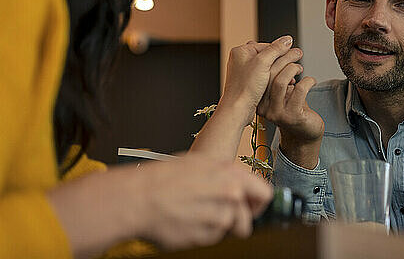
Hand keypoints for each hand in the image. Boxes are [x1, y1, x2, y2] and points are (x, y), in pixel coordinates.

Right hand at [140, 154, 272, 249]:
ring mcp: (219, 217)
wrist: (138, 198)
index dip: (257, 203)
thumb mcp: (199, 163)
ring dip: (215, 226)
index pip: (264, 193)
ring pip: (228, 229)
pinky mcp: (206, 236)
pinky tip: (186, 221)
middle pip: (247, 218)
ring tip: (194, 214)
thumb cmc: (162, 179)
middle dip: (236, 219)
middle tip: (217, 213)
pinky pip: (211, 239)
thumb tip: (237, 184)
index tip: (250, 207)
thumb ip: (224, 175)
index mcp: (230, 174)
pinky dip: (201, 233)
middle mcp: (230, 195)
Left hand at [218, 36, 293, 125]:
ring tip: (291, 77)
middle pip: (267, 56)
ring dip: (279, 71)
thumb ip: (276, 49)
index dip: (281, 50)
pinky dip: (273, 80)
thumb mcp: (263, 62)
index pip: (267, 45)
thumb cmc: (245, 87)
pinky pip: (264, 78)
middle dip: (281, 62)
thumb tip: (287, 39)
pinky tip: (282, 84)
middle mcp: (241, 60)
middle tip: (294, 65)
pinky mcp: (248, 84)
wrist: (237, 109)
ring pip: (266, 67)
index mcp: (241, 51)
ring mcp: (244, 73)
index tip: (293, 53)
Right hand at [256, 48, 323, 168]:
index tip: (282, 49)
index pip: (260, 74)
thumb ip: (279, 78)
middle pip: (268, 76)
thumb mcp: (283, 93)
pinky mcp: (293, 116)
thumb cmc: (294, 109)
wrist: (305, 134)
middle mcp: (264, 108)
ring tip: (300, 68)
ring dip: (292, 69)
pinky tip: (311, 80)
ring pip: (280, 81)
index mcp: (259, 101)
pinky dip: (307, 81)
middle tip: (295, 53)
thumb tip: (282, 55)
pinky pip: (299, 90)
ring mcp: (278, 113)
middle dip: (283, 60)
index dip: (272, 59)